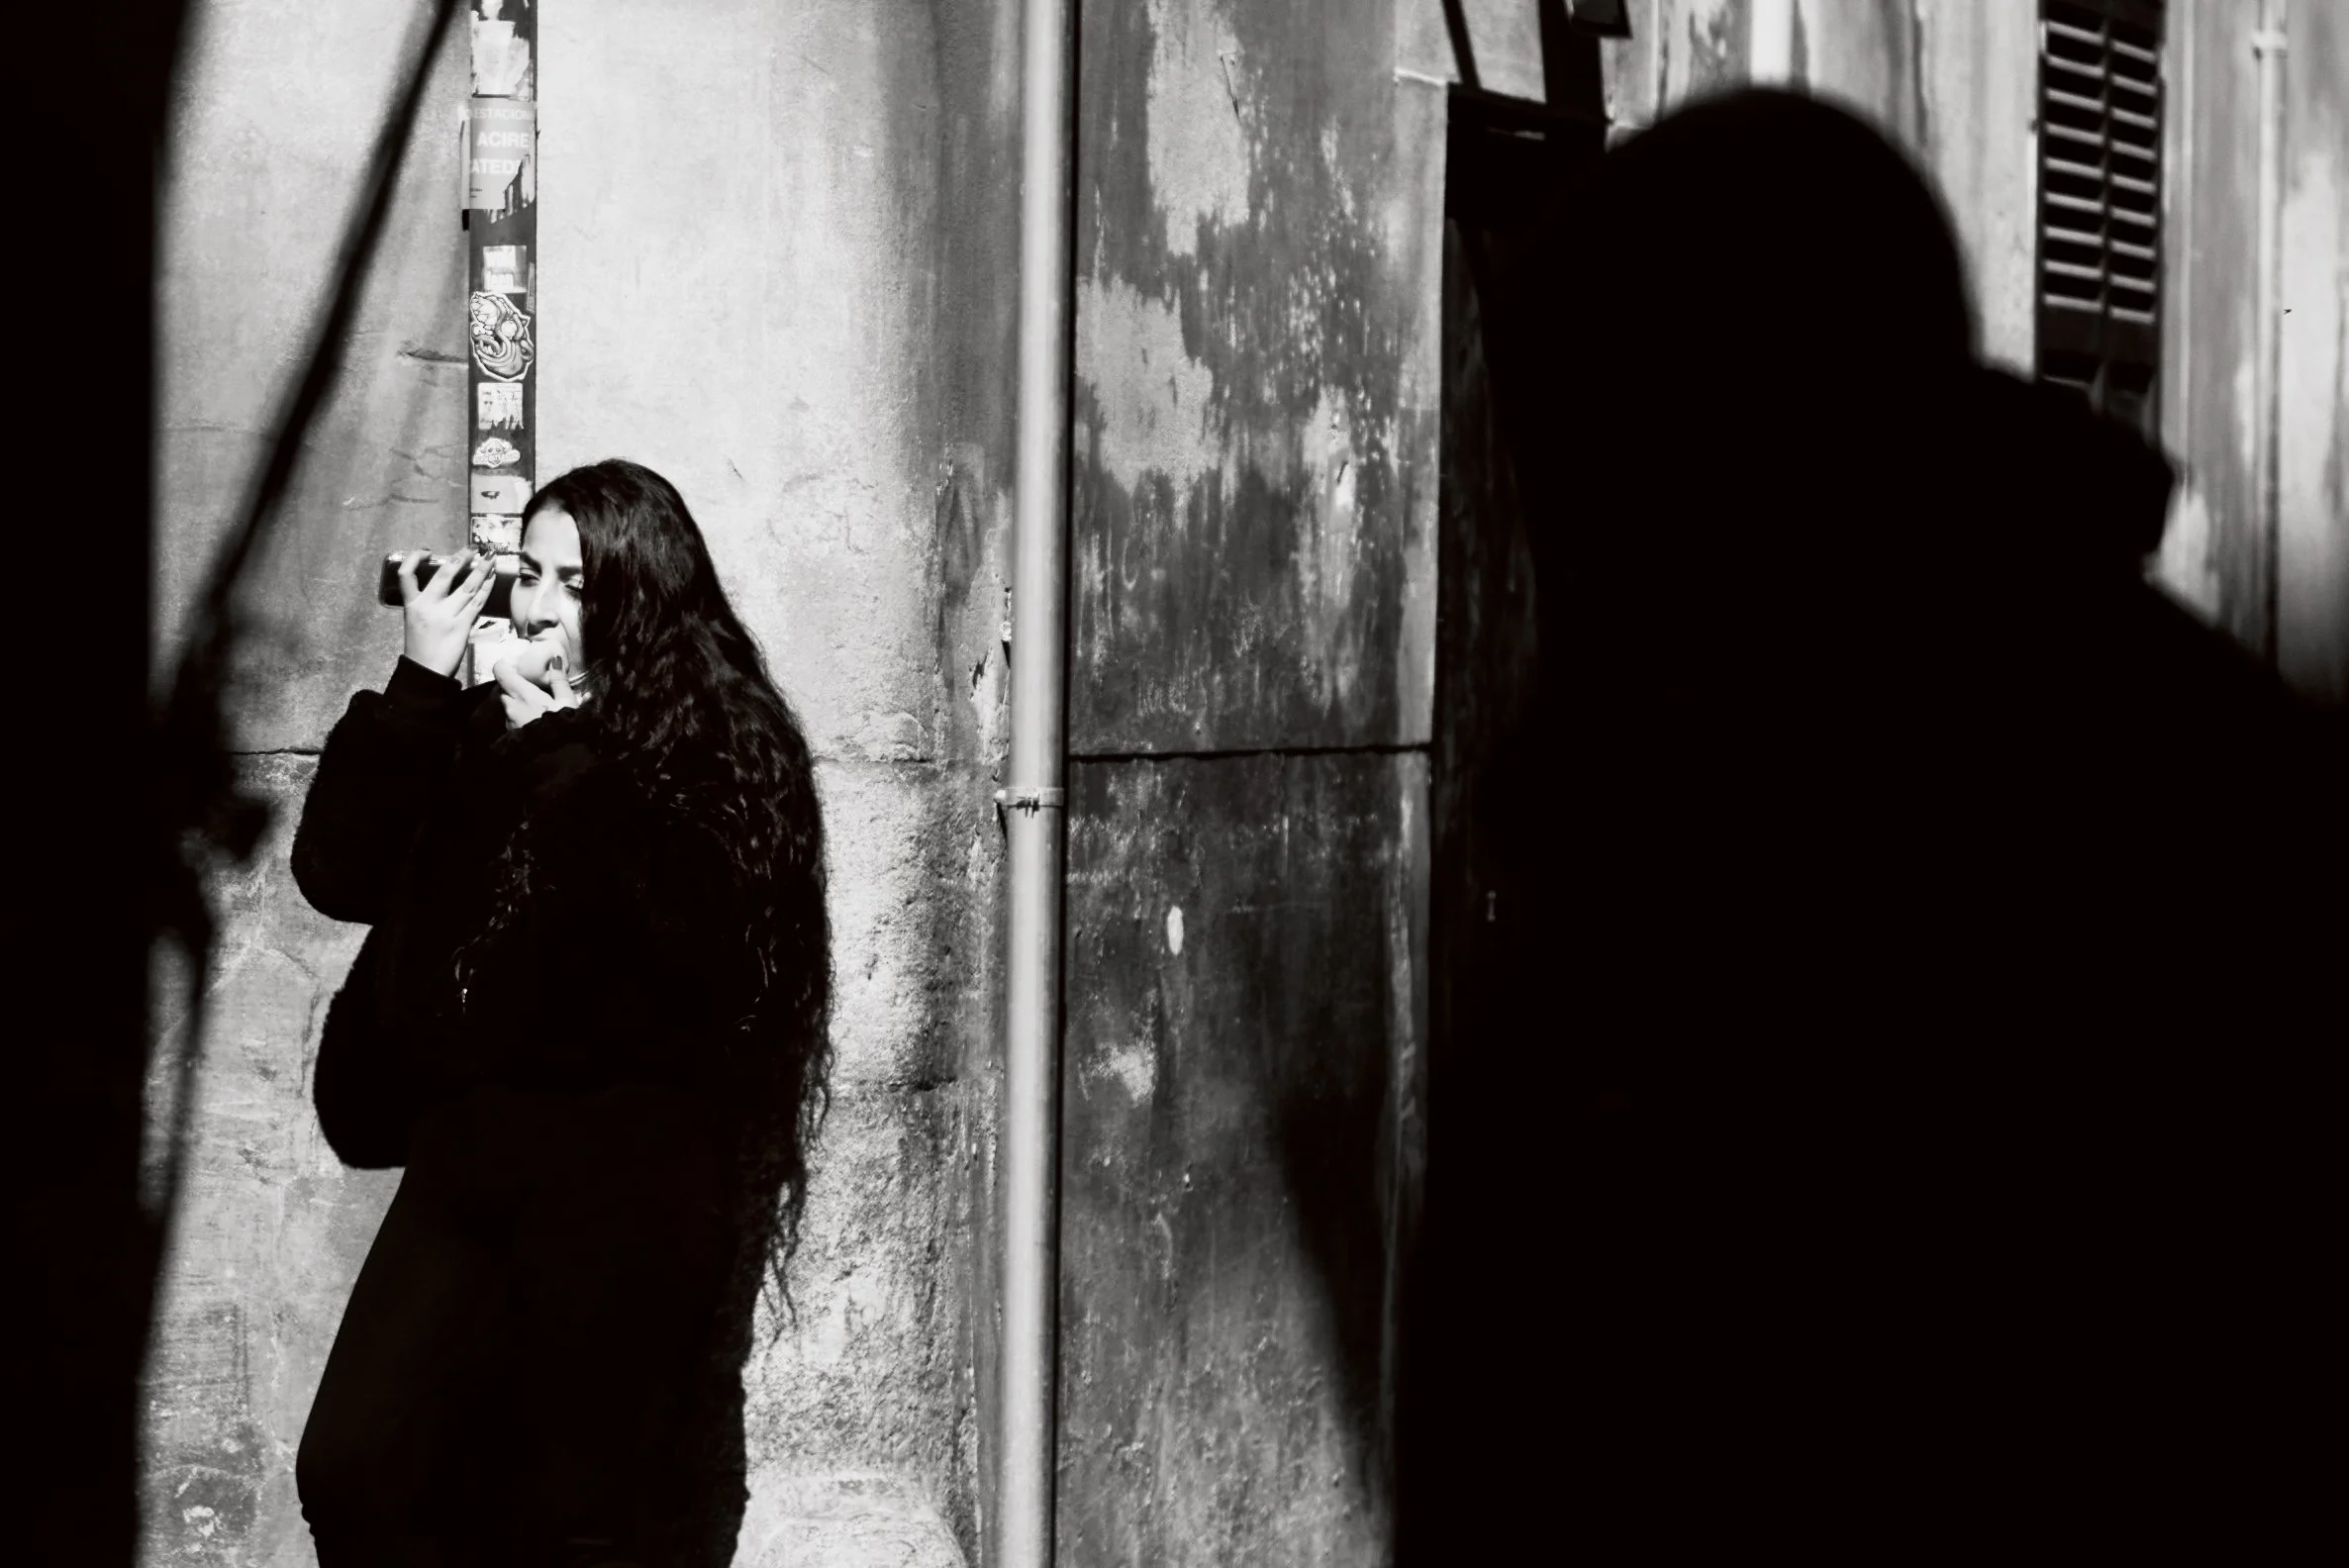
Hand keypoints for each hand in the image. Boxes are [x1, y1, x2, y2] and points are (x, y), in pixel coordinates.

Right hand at [399, 551, 495, 677]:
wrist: (426, 672)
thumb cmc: (421, 647)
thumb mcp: (415, 621)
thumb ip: (427, 604)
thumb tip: (447, 585)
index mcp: (412, 605)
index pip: (406, 575)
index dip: (414, 558)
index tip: (426, 550)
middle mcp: (427, 607)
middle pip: (445, 575)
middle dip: (460, 558)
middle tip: (472, 549)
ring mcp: (446, 616)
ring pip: (467, 586)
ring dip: (481, 570)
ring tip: (490, 558)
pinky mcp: (462, 625)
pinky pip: (477, 602)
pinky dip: (486, 588)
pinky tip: (492, 578)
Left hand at [493, 647, 582, 729]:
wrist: (555, 759)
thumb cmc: (563, 726)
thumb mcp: (568, 702)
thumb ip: (559, 680)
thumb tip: (555, 660)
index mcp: (522, 693)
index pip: (501, 671)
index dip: (506, 664)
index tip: (517, 664)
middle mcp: (510, 704)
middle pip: (505, 688)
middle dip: (515, 685)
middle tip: (531, 687)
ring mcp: (508, 720)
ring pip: (508, 704)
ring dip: (517, 702)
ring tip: (535, 707)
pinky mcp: (510, 733)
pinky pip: (511, 718)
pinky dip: (519, 716)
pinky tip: (533, 721)